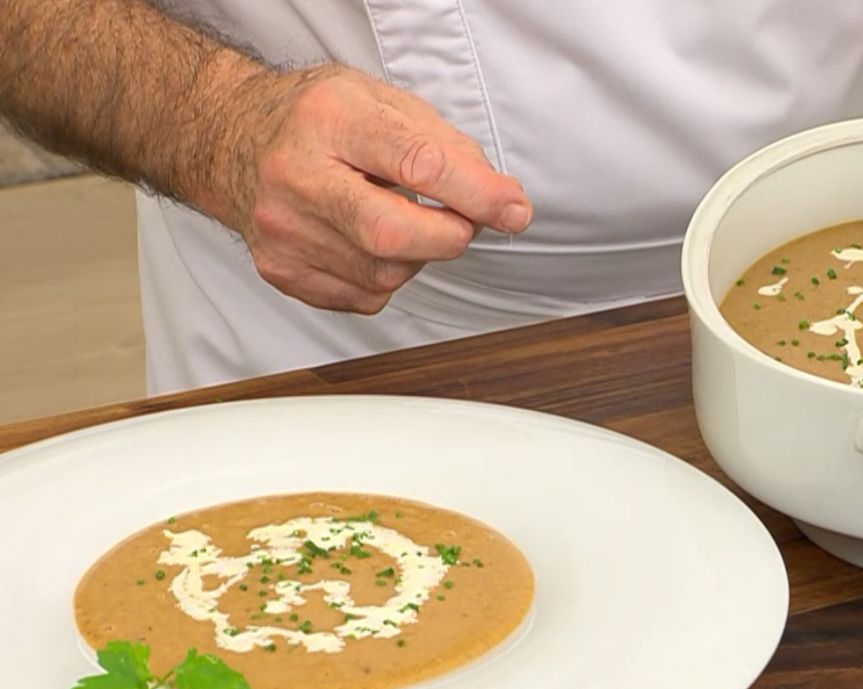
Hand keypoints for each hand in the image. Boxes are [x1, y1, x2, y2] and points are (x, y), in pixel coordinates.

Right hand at [216, 65, 531, 313]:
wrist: (234, 138)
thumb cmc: (317, 120)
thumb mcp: (384, 103)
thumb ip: (448, 150)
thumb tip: (503, 202)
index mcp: (330, 119)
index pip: (417, 164)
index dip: (477, 194)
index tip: (513, 210)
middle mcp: (297, 176)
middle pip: (392, 234)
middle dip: (448, 237)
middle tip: (462, 224)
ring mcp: (283, 230)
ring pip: (385, 274)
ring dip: (416, 256)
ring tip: (398, 219)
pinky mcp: (281, 270)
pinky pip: (364, 296)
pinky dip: (386, 276)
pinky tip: (368, 242)